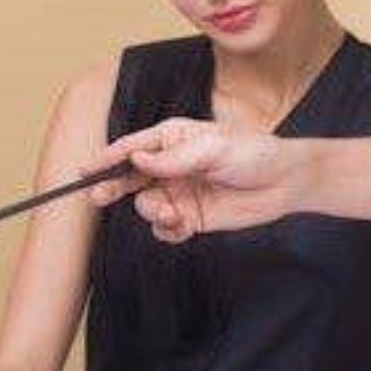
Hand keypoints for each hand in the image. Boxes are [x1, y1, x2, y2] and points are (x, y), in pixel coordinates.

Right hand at [87, 117, 302, 242]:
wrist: (284, 182)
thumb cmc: (254, 153)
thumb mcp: (215, 148)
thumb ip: (175, 157)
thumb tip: (137, 158)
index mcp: (173, 138)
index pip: (131, 147)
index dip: (106, 158)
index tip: (85, 170)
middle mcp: (171, 165)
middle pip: (129, 177)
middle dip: (113, 187)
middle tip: (98, 197)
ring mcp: (179, 192)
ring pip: (145, 206)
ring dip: (151, 212)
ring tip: (171, 213)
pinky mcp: (190, 217)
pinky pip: (164, 229)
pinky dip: (166, 231)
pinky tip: (182, 227)